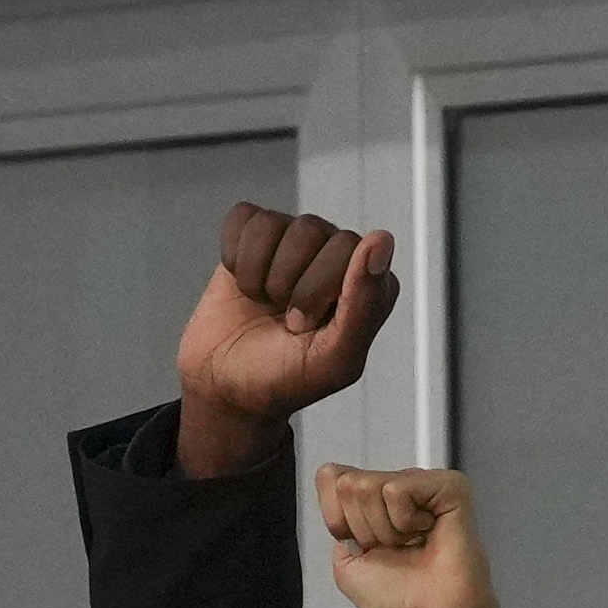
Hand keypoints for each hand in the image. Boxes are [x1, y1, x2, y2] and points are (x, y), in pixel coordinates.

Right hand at [172, 202, 398, 483]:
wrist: (226, 389)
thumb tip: (381, 237)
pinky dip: (234, 255)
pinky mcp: (255, 236)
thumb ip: (365, 304)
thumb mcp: (333, 360)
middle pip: (310, 230)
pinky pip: (244, 217)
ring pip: (274, 224)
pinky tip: (241, 282)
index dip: (315, 290)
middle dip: (285, 283)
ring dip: (256, 275)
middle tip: (282, 320)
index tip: (303, 328)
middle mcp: (336, 252)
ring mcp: (295, 242)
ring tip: (262, 304)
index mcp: (368, 281)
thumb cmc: (284, 379)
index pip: (348, 248)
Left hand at [321, 464, 496, 607]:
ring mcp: (424, 485)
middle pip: (348, 484)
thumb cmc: (400, 600)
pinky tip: (427, 534)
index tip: (364, 547)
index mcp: (376, 504)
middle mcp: (400, 490)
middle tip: (395, 550)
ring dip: (383, 530)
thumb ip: (333, 516)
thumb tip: (332, 474)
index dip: (338, 519)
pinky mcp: (448, 485)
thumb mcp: (345, 562)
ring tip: (412, 545)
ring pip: (368, 486)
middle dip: (363, 528)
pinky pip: (397, 489)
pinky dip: (403, 521)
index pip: (332, 478)